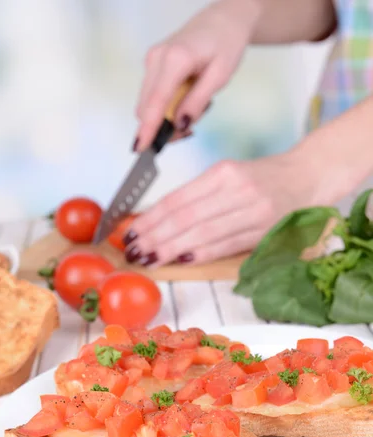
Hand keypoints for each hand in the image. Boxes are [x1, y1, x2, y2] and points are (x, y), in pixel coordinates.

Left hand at [123, 149, 324, 266]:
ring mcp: (253, 211)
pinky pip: (227, 245)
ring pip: (204, 233)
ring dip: (173, 249)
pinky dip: (203, 254)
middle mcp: (237, 189)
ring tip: (150, 259)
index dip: (151, 218)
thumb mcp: (229, 175)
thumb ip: (198, 196)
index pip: (178, 199)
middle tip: (134, 251)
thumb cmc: (263, 178)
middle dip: (156, 237)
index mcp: (223, 172)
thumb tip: (158, 221)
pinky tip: (182, 260)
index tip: (131, 232)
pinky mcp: (265, 230)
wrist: (309, 176)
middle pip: (186, 217)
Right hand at [134, 0, 260, 150]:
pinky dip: (166, 107)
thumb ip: (197, 102)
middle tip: (190, 131)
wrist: (224, 19)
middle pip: (148, 107)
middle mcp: (157, 58)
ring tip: (193, 110)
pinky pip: (153, 96)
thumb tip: (179, 125)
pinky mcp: (152, 64)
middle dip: (163, 127)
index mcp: (175, 59)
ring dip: (166, 117)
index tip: (141, 148)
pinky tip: (185, 102)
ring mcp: (152, 60)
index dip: (148, 128)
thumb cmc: (226, 44)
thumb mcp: (220, 76)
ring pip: (149, 104)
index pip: (156, 102)